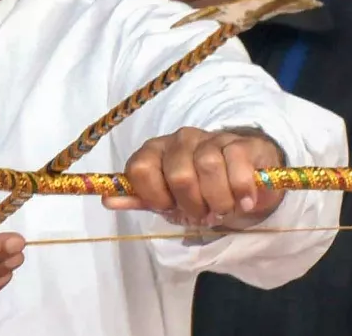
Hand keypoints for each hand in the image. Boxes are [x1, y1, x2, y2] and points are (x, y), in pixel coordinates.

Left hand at [104, 127, 284, 228]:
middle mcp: (180, 140)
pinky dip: (241, 190)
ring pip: (207, 167)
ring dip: (218, 201)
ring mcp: (211, 138)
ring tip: (223, 210)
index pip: (140, 168)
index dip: (155, 196)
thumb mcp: (168, 200)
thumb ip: (141, 199)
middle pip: (178, 174)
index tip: (170, 208)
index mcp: (155, 152)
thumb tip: (107, 200)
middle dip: (192, 205)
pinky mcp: (240, 143)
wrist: (244, 185)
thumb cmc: (199, 193)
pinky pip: (236, 163)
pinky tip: (243, 202)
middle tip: (203, 215)